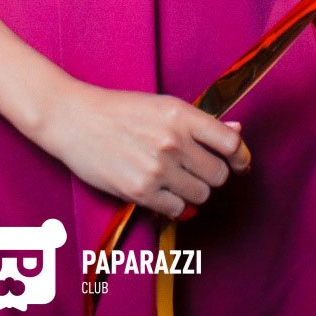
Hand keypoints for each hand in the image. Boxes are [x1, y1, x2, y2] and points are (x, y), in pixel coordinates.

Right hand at [38, 79, 250, 219]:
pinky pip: (177, 209)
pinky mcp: (140, 191)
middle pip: (219, 175)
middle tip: (194, 167)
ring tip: (173, 177)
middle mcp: (172, 141)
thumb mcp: (161, 105)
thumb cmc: (119, 110)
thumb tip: (238, 131)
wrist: (74, 119)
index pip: (231, 143)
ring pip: (201, 195)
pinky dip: (173, 204)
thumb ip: (199, 122)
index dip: (240, 156)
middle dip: (211, 174)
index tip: (238, 162)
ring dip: (192, 190)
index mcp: (180, 114)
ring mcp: (157, 168)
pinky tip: (159, 189)